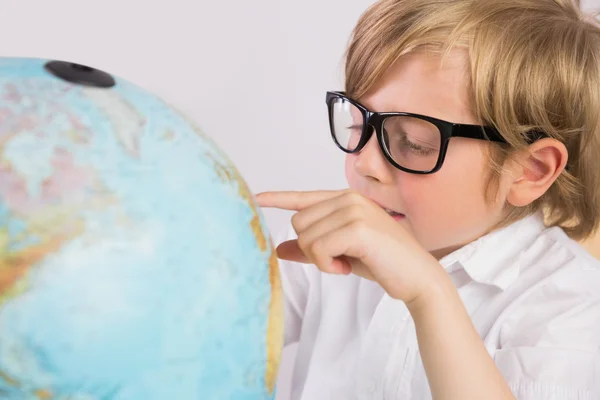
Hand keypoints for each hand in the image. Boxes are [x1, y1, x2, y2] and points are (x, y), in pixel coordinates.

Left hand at [256, 189, 445, 303]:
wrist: (417, 277)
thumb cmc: (381, 263)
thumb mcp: (341, 253)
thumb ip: (311, 248)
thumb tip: (279, 250)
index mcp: (346, 199)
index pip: (305, 197)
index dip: (279, 198)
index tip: (257, 198)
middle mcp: (348, 198)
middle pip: (299, 223)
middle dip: (311, 248)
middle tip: (338, 259)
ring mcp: (354, 210)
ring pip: (305, 237)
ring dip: (320, 259)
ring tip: (346, 262)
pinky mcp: (357, 227)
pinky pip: (317, 249)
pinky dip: (327, 265)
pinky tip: (347, 268)